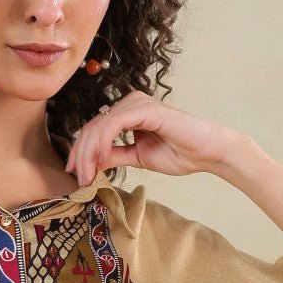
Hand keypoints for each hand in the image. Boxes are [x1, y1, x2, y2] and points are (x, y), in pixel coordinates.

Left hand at [65, 91, 241, 182]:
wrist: (206, 153)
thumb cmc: (178, 153)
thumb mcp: (136, 157)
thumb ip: (113, 156)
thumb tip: (89, 163)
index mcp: (127, 113)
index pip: (94, 129)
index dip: (81, 151)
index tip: (76, 174)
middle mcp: (130, 103)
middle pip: (92, 126)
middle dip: (81, 154)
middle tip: (78, 178)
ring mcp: (137, 103)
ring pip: (99, 125)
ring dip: (88, 152)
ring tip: (87, 174)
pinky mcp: (145, 109)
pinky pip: (114, 123)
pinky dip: (102, 142)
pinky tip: (100, 159)